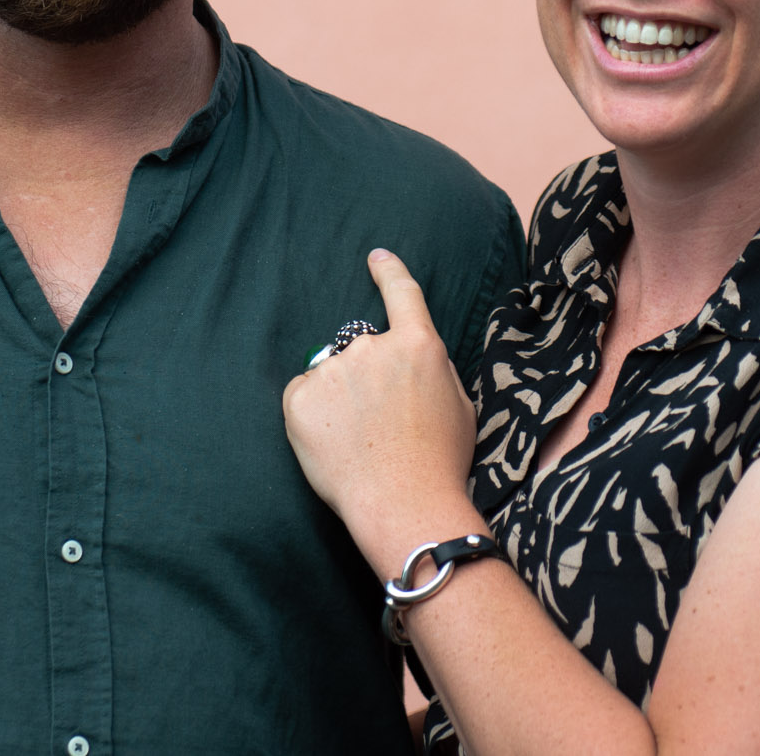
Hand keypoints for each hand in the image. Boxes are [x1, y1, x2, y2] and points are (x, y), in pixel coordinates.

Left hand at [280, 249, 479, 569]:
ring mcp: (334, 369)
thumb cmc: (439, 463)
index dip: (389, 271)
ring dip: (339, 397)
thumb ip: (435, 370)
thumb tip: (414, 356)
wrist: (403, 503)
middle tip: (376, 423)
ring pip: (330, 375)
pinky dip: (312, 415)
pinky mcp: (300, 396)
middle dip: (364, 378)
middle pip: (360, 348)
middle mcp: (373, 347)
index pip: (402, 292)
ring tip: (357, 442)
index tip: (376, 256)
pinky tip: (333, 444)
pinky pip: (302, 395)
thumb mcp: (460, 406)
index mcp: (418, 345)